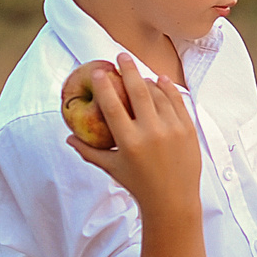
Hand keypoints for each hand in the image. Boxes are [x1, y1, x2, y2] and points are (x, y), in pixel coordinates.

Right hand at [69, 53, 201, 220]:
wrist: (174, 201)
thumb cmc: (138, 185)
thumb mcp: (112, 168)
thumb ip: (89, 151)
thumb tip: (68, 137)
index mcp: (129, 142)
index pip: (112, 106)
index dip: (104, 86)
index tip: (98, 71)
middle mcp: (151, 133)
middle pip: (137, 91)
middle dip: (128, 69)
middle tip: (121, 55)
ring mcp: (172, 129)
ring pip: (158, 94)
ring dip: (147, 79)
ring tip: (138, 73)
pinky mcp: (188, 129)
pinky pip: (177, 101)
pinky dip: (168, 88)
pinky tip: (160, 79)